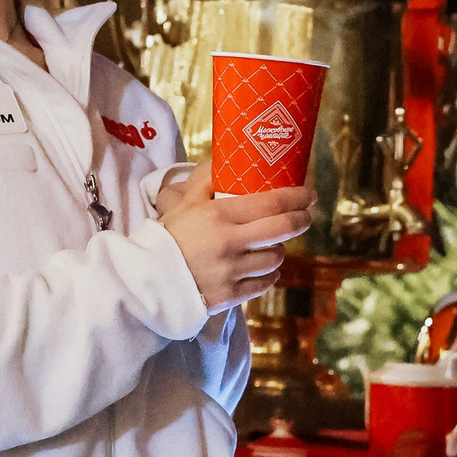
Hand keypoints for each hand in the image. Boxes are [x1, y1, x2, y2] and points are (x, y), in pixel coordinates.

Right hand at [154, 153, 314, 315]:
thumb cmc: (166, 237)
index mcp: (219, 215)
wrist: (147, 280)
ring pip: (275, 258)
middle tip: (305, 216)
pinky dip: (269, 275)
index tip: (309, 194)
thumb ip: (206, 181)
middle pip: (282, 228)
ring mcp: (232, 271)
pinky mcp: (230, 295)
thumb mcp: (184, 203)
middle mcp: (230, 242)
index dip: (297, 197)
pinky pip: (264, 283)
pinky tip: (264, 268)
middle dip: (301, 220)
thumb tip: (224, 161)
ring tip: (272, 244)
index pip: (272, 203)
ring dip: (278, 249)